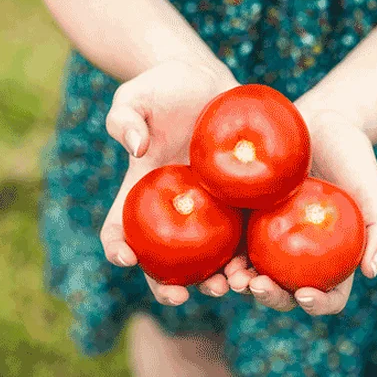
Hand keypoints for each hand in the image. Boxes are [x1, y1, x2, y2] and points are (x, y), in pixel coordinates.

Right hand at [100, 59, 243, 305]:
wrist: (206, 80)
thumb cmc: (164, 87)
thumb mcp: (136, 96)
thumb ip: (125, 118)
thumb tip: (136, 148)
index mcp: (140, 191)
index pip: (119, 228)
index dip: (116, 248)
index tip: (124, 257)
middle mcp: (172, 210)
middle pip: (162, 260)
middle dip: (167, 286)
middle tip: (180, 295)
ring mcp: (208, 210)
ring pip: (207, 259)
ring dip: (214, 281)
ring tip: (227, 286)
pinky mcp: (240, 202)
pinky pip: (244, 236)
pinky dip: (249, 257)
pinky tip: (261, 265)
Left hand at [226, 106, 376, 315]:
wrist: (321, 121)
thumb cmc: (354, 157)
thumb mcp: (373, 191)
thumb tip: (370, 272)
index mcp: (332, 258)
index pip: (328, 294)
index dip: (317, 304)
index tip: (303, 294)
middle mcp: (299, 255)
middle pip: (284, 290)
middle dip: (270, 297)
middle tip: (256, 286)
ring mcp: (270, 238)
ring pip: (252, 272)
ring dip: (239, 284)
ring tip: (231, 279)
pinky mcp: (245, 217)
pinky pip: (232, 241)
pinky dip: (222, 255)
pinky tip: (215, 255)